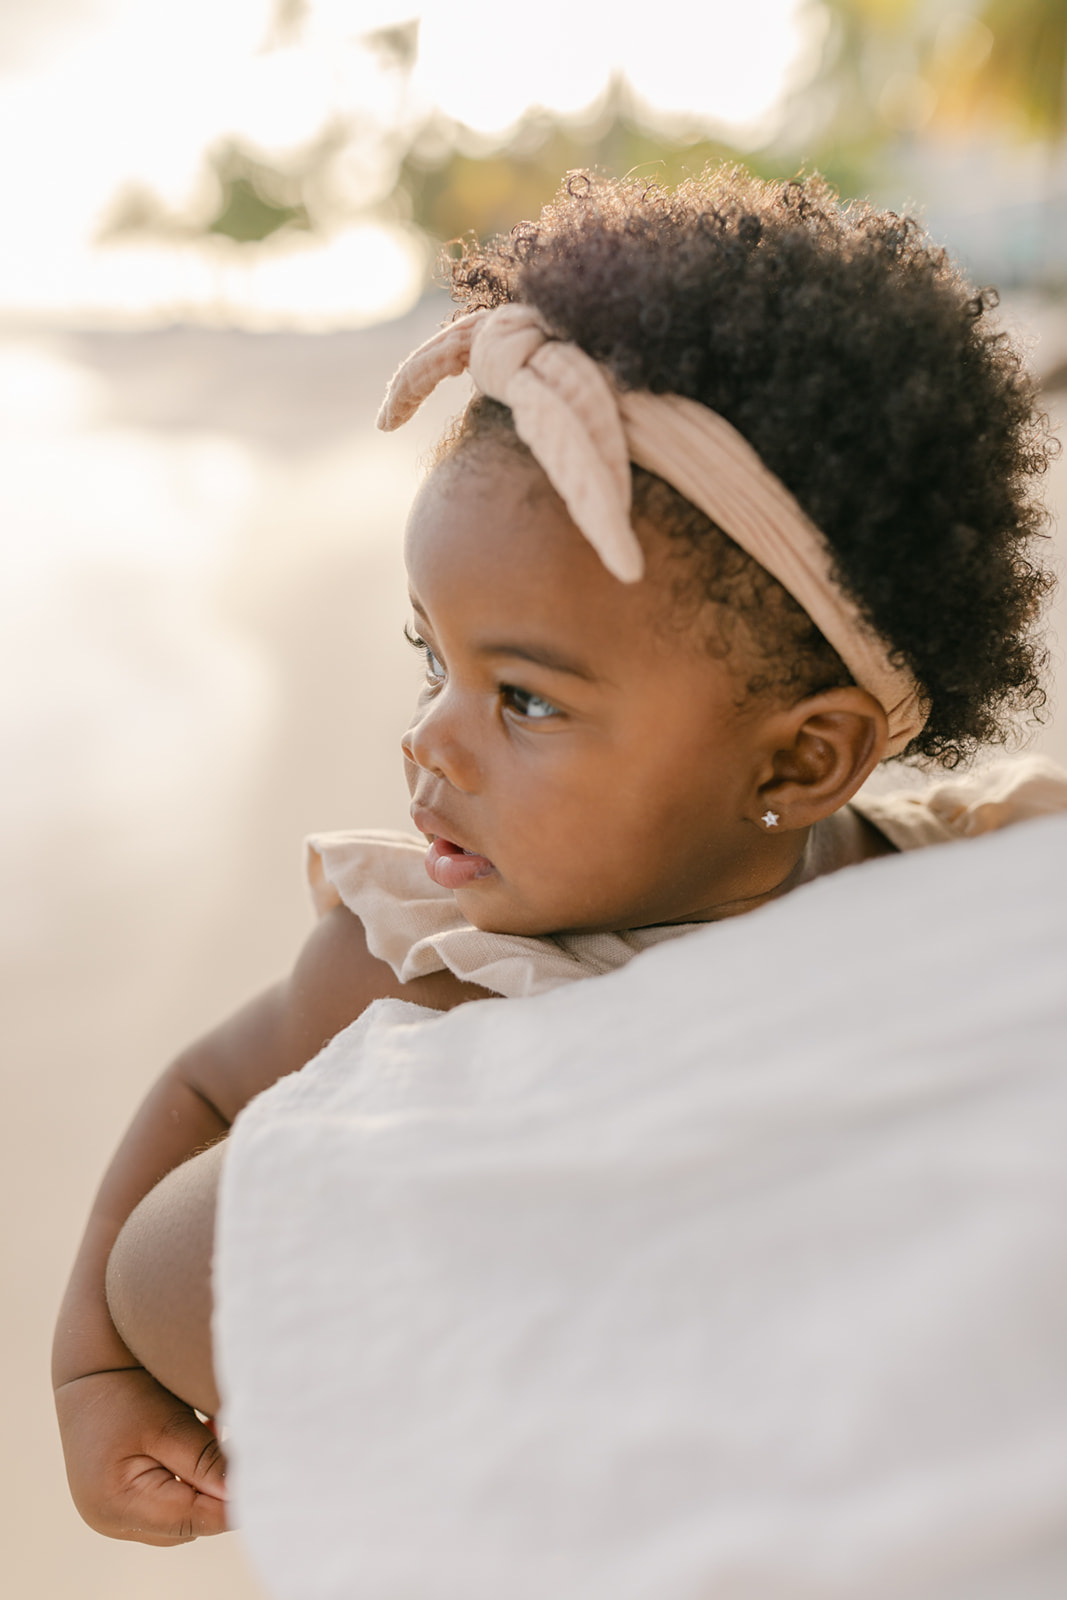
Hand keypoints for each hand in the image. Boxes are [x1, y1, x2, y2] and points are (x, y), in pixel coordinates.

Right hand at [54, 1366, 227, 1543]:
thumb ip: (205, 1462)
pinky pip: (167, 1506)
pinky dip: (189, 1484)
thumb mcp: (169, 1424)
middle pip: (189, 1524)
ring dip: (205, 1488)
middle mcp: (112, 1520)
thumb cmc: (126, 1390)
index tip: (266, 1474)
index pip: (193, 1520)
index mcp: (119, 1503)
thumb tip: (242, 1495)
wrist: (87, 1370)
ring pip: (181, 1518)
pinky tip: (199, 1447)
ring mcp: (113, 1516)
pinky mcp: (121, 1503)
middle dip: (220, 1494)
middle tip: (242, 1449)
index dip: (233, 1503)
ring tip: (216, 1438)